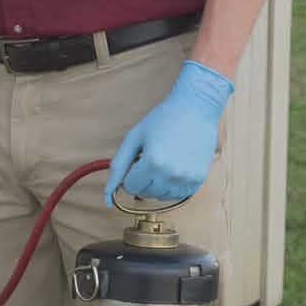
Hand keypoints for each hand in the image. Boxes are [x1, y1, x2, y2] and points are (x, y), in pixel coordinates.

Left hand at [105, 60, 233, 205]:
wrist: (195, 109)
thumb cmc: (162, 120)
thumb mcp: (134, 137)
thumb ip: (118, 165)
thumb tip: (107, 192)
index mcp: (153, 162)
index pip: (130, 186)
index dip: (130, 174)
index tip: (137, 160)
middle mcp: (171, 174)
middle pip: (145, 193)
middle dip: (142, 179)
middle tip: (151, 157)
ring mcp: (187, 178)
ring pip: (161, 196)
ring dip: (157, 184)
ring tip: (164, 162)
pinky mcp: (199, 180)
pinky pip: (178, 195)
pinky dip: (172, 186)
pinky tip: (175, 167)